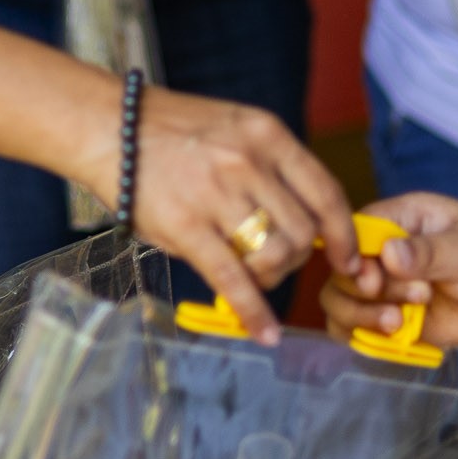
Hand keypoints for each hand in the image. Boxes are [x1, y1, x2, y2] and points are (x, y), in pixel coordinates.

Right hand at [108, 87, 357, 342]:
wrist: (108, 126)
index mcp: (267, 135)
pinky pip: (232, 279)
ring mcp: (217, 194)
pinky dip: (253, 312)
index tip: (348, 260)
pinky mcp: (186, 226)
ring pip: (275, 256)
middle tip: (280, 264)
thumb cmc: (171, 131)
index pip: (326, 193)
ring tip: (254, 276)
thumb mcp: (234, 129)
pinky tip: (263, 333)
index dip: (343, 236)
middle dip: (300, 259)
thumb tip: (304, 221)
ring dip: (273, 278)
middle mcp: (248, 162)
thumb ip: (270, 168)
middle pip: (304, 232)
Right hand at [320, 191, 457, 348]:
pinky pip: (353, 328)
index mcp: (402, 220)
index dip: (353, 258)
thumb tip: (388, 253)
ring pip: (339, 300)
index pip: (354, 231)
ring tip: (398, 324)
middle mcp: (385, 251)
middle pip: (342, 270)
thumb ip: (429, 253)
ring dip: (360, 316)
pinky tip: (390, 338)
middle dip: (368, 291)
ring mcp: (386, 287)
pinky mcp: (390, 317)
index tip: (373, 280)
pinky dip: (361, 337)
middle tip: (415, 299)